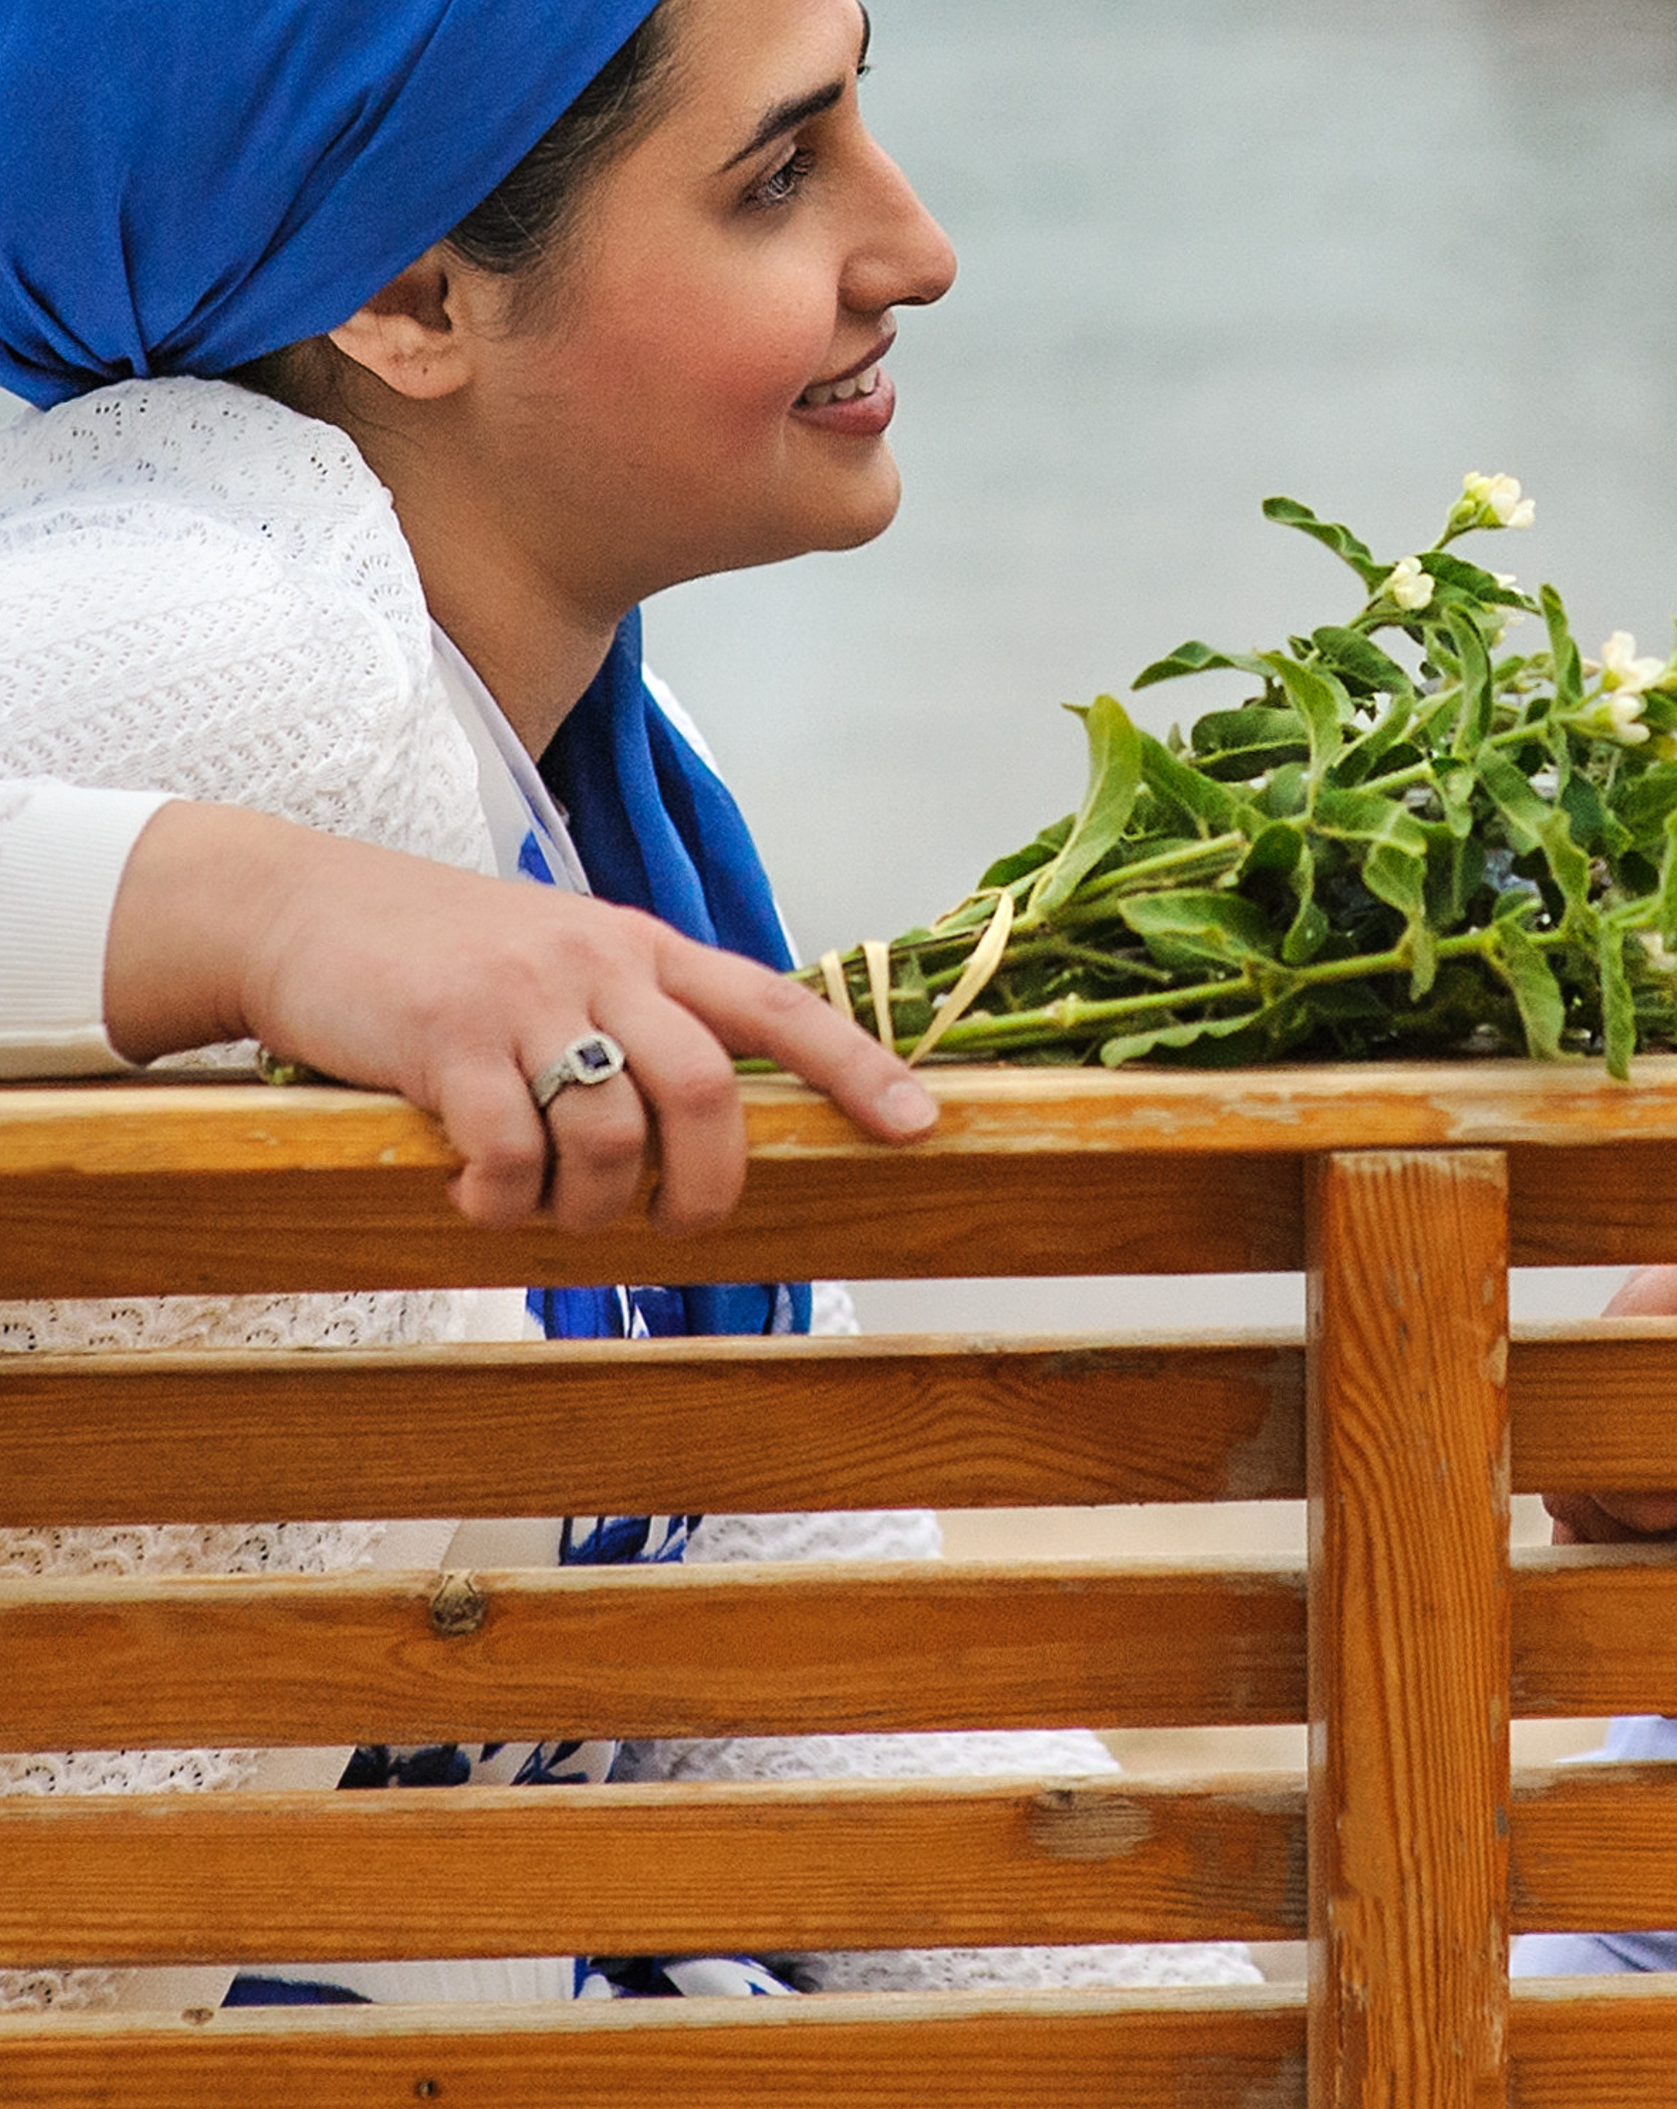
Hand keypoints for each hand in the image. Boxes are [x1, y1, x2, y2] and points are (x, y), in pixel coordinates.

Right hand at [103, 801, 936, 1231]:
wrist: (300, 906)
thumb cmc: (443, 953)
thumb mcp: (561, 956)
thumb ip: (634, 1014)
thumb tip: (706, 1121)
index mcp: (644, 946)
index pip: (776, 1005)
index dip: (854, 1067)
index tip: (918, 1126)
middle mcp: (601, 962)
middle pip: (707, 1092)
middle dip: (709, 1186)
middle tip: (675, 1226)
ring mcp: (524, 998)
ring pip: (612, 1137)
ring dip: (590, 1211)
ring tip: (547, 1212)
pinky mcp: (446, 1039)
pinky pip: (509, 1155)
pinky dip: (503, 1204)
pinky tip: (474, 1197)